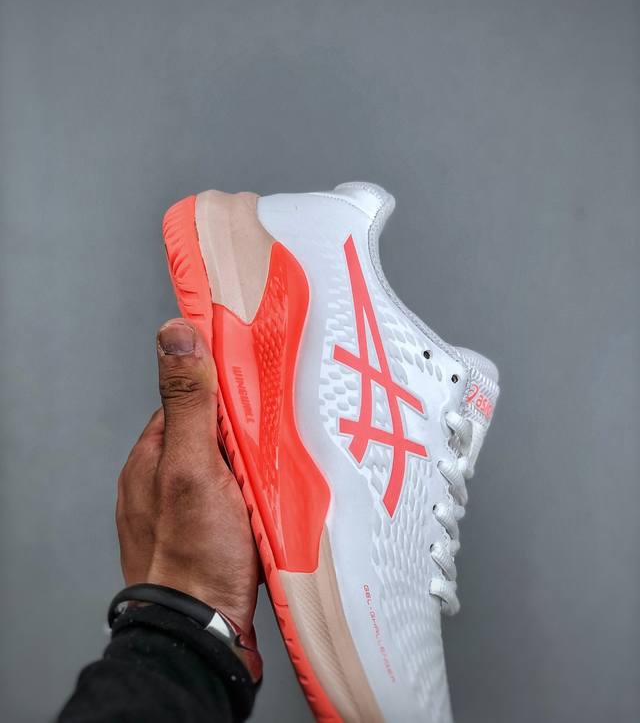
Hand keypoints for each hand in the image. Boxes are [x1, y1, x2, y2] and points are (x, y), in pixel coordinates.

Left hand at [116, 319, 258, 635]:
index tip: (256, 380)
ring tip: (284, 467)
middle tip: (278, 432)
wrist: (204, 636)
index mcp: (152, 456)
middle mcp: (165, 481)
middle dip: (246, 430)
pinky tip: (279, 500)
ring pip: (230, 467)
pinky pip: (239, 498)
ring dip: (256, 465)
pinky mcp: (212, 536)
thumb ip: (189, 401)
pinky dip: (259, 494)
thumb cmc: (194, 557)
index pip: (192, 399)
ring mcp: (188, 511)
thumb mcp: (192, 466)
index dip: (224, 388)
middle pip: (214, 432)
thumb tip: (176, 332)